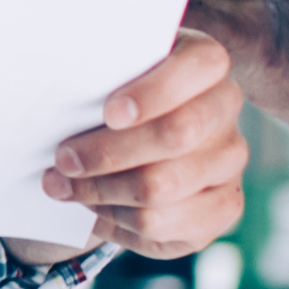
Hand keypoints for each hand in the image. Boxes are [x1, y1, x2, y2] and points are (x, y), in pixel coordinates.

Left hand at [45, 28, 249, 252]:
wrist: (133, 139)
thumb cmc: (112, 96)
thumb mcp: (107, 75)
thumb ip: (96, 77)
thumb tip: (58, 101)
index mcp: (206, 62)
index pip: (200, 66)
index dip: (155, 93)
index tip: (110, 113)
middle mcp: (225, 109)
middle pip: (176, 134)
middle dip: (109, 152)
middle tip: (63, 160)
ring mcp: (230, 161)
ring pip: (161, 187)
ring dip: (100, 191)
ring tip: (64, 186)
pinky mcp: (222, 207)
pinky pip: (164, 226)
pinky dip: (117, 220)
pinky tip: (94, 208)